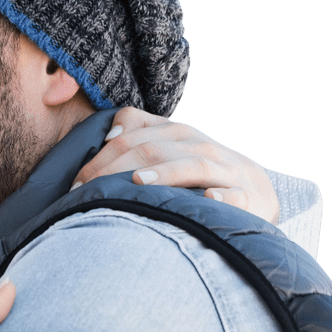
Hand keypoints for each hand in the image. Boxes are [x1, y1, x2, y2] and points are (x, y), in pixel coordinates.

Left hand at [72, 107, 279, 223]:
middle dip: (115, 170)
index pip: (131, 136)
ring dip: (166, 173)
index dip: (100, 158)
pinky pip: (234, 196)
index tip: (75, 184)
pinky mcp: (247, 197)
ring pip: (193, 165)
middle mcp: (199, 146)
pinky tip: (209, 200)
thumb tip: (108, 136)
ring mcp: (225, 170)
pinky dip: (222, 198)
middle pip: (153, 150)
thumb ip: (139, 131)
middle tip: (87, 194)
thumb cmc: (198, 170)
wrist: (255, 189)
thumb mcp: (169, 145)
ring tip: (139, 182)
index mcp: (176, 133)